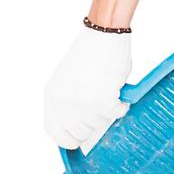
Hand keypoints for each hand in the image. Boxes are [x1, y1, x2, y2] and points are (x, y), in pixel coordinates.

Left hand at [44, 28, 131, 153]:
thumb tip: (83, 129)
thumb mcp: (69, 80)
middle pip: (81, 133)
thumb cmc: (91, 53)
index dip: (70, 138)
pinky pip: (117, 113)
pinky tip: (118, 88)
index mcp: (52, 98)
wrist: (104, 34)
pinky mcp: (101, 102)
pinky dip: (122, 104)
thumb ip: (71, 104)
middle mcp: (63, 105)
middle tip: (102, 104)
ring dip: (108, 110)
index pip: (56, 134)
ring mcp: (82, 106)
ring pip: (100, 124)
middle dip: (94, 123)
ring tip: (108, 87)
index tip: (81, 138)